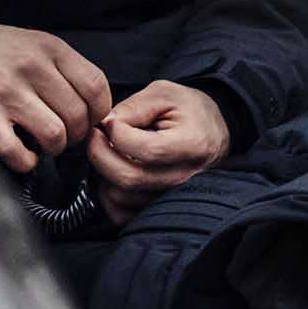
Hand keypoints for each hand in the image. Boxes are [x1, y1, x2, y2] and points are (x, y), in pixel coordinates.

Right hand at [0, 21, 116, 172]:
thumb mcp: (32, 43)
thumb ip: (62, 69)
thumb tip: (92, 109)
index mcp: (49, 48)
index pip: (96, 86)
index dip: (98, 113)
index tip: (88, 121)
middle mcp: (31, 67)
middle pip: (78, 116)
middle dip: (75, 135)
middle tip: (62, 136)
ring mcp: (6, 91)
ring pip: (55, 135)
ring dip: (52, 148)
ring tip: (41, 144)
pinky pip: (17, 152)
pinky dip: (25, 162)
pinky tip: (22, 154)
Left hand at [90, 81, 231, 220]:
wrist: (211, 133)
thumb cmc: (189, 112)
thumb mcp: (165, 94)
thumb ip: (134, 107)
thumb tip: (105, 124)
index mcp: (193, 145)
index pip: (146, 150)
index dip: (118, 134)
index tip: (110, 121)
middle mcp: (185, 178)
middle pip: (129, 178)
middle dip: (100, 154)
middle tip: (95, 136)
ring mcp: (172, 199)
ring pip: (121, 197)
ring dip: (103, 173)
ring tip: (109, 152)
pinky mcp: (158, 211)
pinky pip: (121, 214)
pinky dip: (107, 195)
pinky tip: (114, 172)